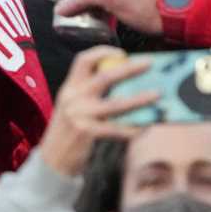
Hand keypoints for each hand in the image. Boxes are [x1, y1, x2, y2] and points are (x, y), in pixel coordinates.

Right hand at [38, 46, 149, 175]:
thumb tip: (126, 85)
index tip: (121, 52)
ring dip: (140, 98)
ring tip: (157, 95)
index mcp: (69, 88)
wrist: (52, 159)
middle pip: (104, 78)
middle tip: (149, 64)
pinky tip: (147, 126)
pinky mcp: (88, 133)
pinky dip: (135, 127)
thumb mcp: (71, 107)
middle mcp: (73, 99)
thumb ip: (90, 95)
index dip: (102, 52)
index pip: (83, 61)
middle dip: (129, 69)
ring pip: (116, 104)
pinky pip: (118, 128)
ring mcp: (79, 116)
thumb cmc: (69, 131)